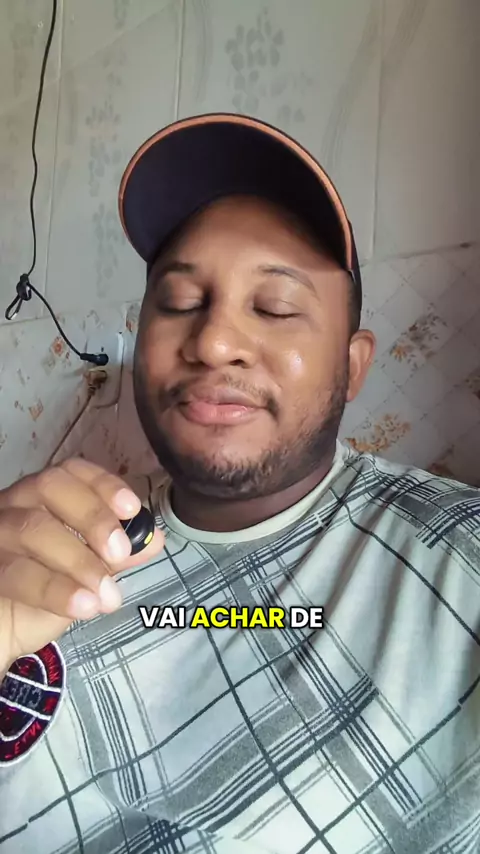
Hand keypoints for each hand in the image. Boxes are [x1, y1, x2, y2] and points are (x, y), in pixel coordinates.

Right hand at [0, 458, 164, 675]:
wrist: (2, 633)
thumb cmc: (44, 594)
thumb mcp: (88, 572)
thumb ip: (116, 555)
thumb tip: (155, 540)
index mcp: (42, 498)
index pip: (71, 472)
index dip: (103, 485)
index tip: (132, 509)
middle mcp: (14, 506)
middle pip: (49, 486)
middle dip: (92, 516)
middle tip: (120, 553)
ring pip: (32, 528)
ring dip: (79, 561)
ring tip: (107, 595)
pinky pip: (17, 572)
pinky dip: (56, 589)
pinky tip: (84, 606)